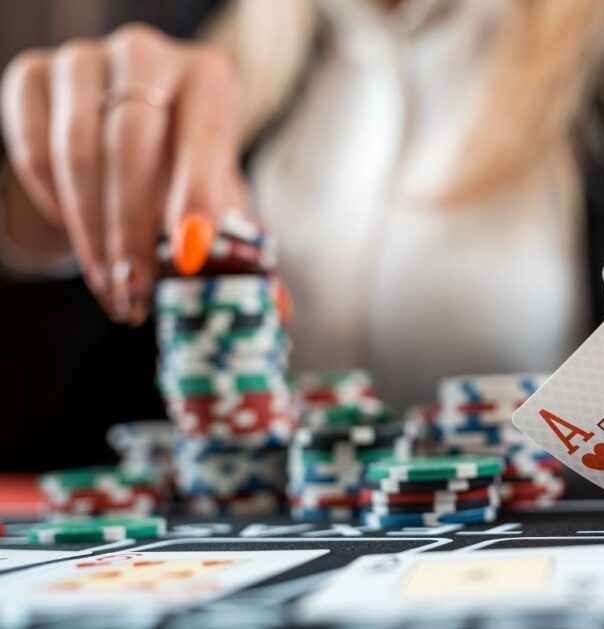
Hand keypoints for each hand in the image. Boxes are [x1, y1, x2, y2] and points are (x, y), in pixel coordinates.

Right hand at [1, 23, 242, 324]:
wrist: (123, 133)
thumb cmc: (182, 167)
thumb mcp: (217, 196)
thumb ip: (243, 245)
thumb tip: (280, 308)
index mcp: (208, 78)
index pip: (203, 136)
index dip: (197, 193)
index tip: (191, 252)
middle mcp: (147, 54)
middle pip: (130, 143)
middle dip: (132, 228)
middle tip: (136, 289)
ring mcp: (84, 59)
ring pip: (76, 149)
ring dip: (91, 228)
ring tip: (110, 285)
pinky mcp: (33, 74)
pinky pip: (32, 147)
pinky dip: (52, 200)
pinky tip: (78, 236)